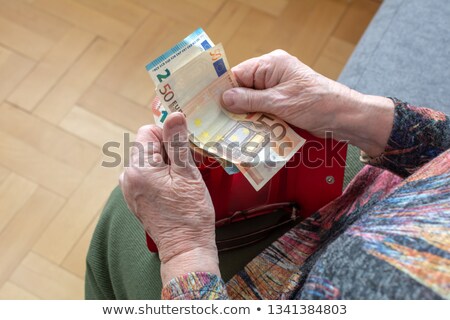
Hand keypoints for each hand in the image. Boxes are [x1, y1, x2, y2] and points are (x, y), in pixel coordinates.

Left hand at [119, 112, 218, 283]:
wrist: (186, 248)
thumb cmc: (190, 213)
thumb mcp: (187, 174)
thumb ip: (178, 142)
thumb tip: (175, 114)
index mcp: (138, 168)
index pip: (148, 132)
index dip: (169, 135)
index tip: (186, 148)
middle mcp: (128, 177)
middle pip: (147, 146)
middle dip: (169, 149)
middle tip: (188, 166)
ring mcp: (130, 190)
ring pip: (149, 160)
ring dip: (167, 162)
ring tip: (183, 179)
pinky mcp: (136, 198)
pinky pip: (147, 175)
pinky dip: (162, 174)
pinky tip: (176, 188)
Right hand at [222, 50, 393, 156]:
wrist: (345, 118)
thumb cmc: (316, 104)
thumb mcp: (280, 102)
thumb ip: (250, 100)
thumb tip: (224, 98)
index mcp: (271, 65)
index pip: (238, 73)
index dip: (222, 89)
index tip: (207, 104)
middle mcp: (272, 75)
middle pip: (243, 89)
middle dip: (232, 106)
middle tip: (214, 123)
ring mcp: (277, 90)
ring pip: (251, 103)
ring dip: (243, 117)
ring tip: (227, 132)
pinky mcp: (282, 105)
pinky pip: (262, 111)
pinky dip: (255, 122)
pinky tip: (246, 134)